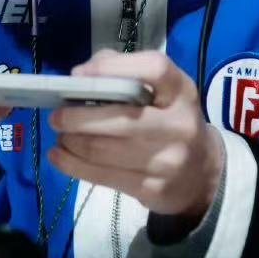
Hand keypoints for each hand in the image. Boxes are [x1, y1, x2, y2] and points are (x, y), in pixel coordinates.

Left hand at [48, 49, 223, 217]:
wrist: (201, 173)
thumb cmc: (169, 120)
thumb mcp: (161, 91)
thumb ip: (123, 71)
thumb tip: (81, 74)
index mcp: (181, 91)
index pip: (153, 69)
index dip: (113, 68)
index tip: (79, 76)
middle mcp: (178, 124)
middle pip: (119, 118)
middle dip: (77, 117)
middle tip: (57, 116)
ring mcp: (167, 161)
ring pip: (103, 150)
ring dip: (71, 142)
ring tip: (61, 136)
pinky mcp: (152, 189)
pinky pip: (101, 176)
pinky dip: (72, 165)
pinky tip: (59, 156)